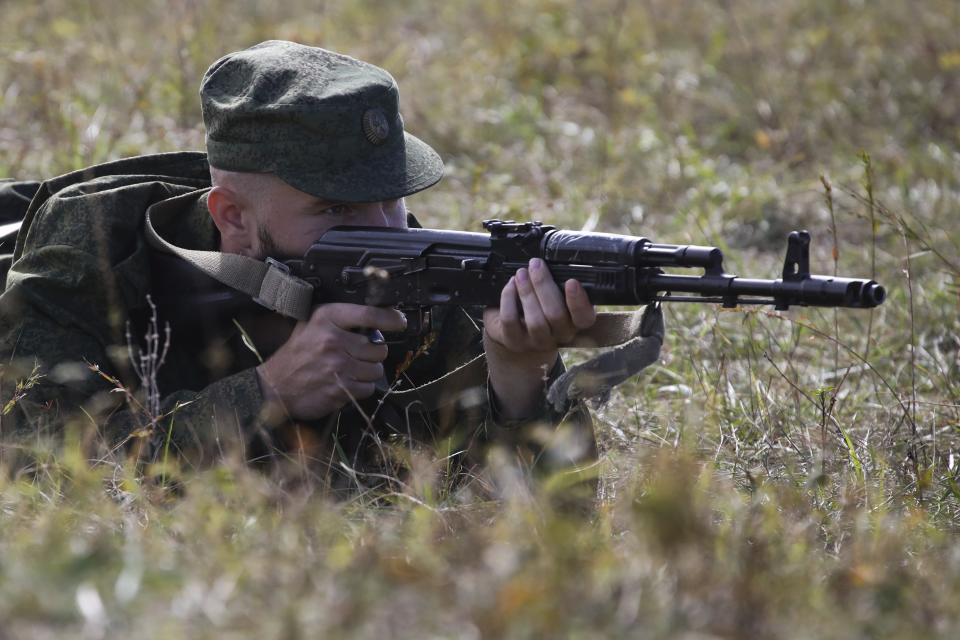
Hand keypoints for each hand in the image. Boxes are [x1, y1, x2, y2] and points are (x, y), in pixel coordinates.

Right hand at [255, 303, 405, 419]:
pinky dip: (361, 388)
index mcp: (326, 319)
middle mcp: (333, 340)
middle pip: (378, 347)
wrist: (274, 386)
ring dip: (368, 372)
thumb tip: (374, 319)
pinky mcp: (340, 388)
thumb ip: (339, 320)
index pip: (368, 314)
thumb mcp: (311, 325)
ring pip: (376, 369)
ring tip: (350, 370)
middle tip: (359, 355)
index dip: (390, 318)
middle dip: (373, 353)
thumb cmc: (296, 355)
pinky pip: (368, 388)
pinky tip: (346, 382)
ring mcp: (337, 366)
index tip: (399, 321)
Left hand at [483, 258, 596, 418]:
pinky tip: (509, 287)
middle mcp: (555, 339)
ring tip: (522, 273)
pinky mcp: (509, 341)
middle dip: (544, 287)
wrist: (512, 345)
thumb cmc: (535, 314)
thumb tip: (564, 263)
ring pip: (533, 319)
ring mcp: (531, 343)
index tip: (571, 281)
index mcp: (573, 328)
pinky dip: (508, 300)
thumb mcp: (552, 303)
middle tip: (536, 265)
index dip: (579, 302)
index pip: (584, 319)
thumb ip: (560, 289)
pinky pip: (509, 320)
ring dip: (526, 292)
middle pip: (555, 315)